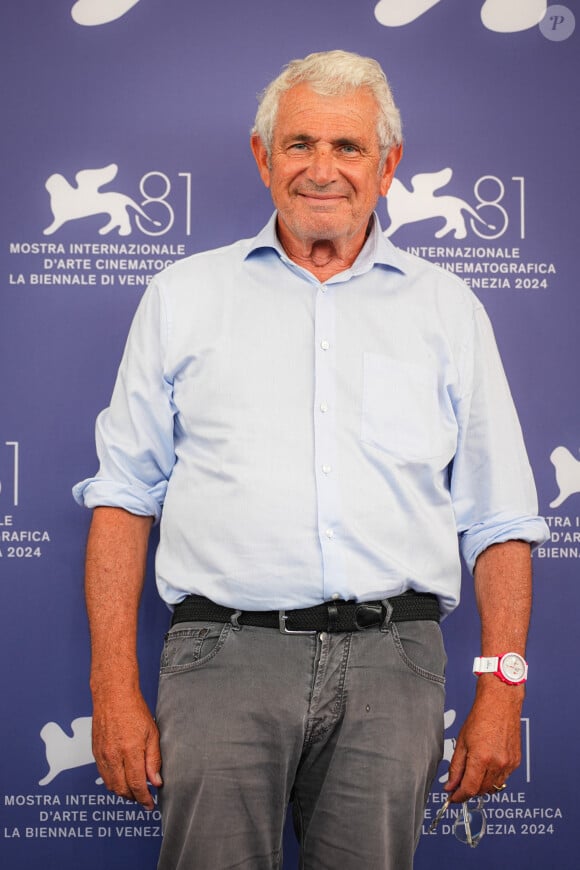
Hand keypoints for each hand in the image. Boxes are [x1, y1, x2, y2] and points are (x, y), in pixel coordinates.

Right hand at [91, 688, 161, 809]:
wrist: (113, 695)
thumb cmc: (134, 709)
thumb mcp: (152, 733)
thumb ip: (154, 759)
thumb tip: (156, 781)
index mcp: (130, 750)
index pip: (136, 784)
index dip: (144, 798)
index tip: (149, 805)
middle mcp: (113, 755)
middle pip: (122, 789)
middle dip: (133, 798)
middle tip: (144, 799)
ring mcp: (102, 755)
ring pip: (111, 785)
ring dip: (122, 792)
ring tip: (134, 791)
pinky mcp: (95, 752)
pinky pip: (103, 775)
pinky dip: (112, 782)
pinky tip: (121, 779)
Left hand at [445, 676, 523, 802]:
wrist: (500, 703)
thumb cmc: (480, 717)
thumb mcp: (462, 742)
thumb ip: (456, 767)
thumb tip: (450, 786)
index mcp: (481, 758)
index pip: (469, 789)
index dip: (459, 797)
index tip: (453, 798)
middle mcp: (498, 764)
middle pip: (481, 791)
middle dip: (469, 790)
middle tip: (459, 784)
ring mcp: (509, 764)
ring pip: (493, 787)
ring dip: (481, 786)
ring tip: (473, 772)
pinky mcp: (516, 762)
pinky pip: (503, 779)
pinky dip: (493, 778)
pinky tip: (486, 766)